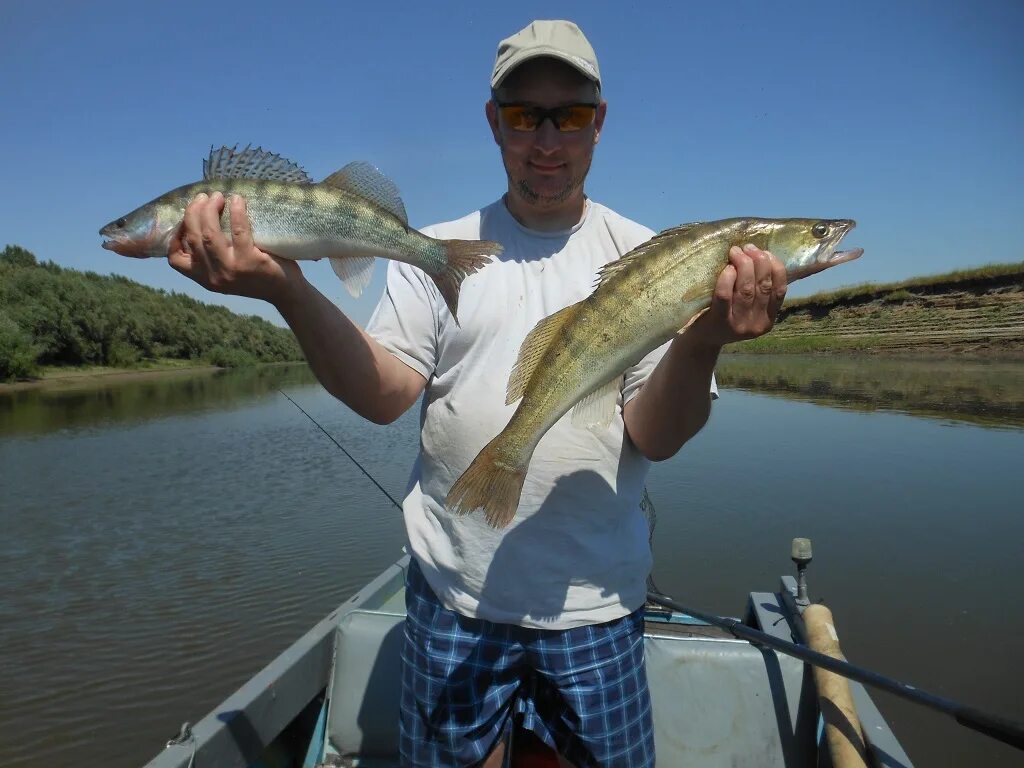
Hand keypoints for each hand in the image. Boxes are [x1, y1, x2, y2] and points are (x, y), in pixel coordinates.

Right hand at [167, 192, 302, 304]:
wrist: (285, 292)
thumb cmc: (256, 276)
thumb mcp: (226, 272)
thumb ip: (211, 256)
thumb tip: (198, 220)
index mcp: (205, 279)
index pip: (176, 260)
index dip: (175, 236)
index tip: (185, 219)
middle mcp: (214, 277)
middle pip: (193, 238)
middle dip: (194, 212)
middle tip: (204, 197)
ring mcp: (231, 270)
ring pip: (210, 234)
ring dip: (210, 210)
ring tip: (217, 196)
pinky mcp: (250, 262)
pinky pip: (238, 231)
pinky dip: (236, 212)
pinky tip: (238, 200)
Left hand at [687, 243, 787, 348]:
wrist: (701, 339)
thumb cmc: (726, 315)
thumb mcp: (747, 308)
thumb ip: (757, 288)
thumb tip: (761, 254)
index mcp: (769, 319)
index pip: (780, 289)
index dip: (775, 266)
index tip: (765, 252)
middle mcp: (757, 324)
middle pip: (763, 286)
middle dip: (758, 261)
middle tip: (747, 248)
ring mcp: (739, 325)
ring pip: (746, 289)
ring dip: (743, 265)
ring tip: (735, 251)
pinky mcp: (720, 322)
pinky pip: (725, 295)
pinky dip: (727, 278)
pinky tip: (727, 268)